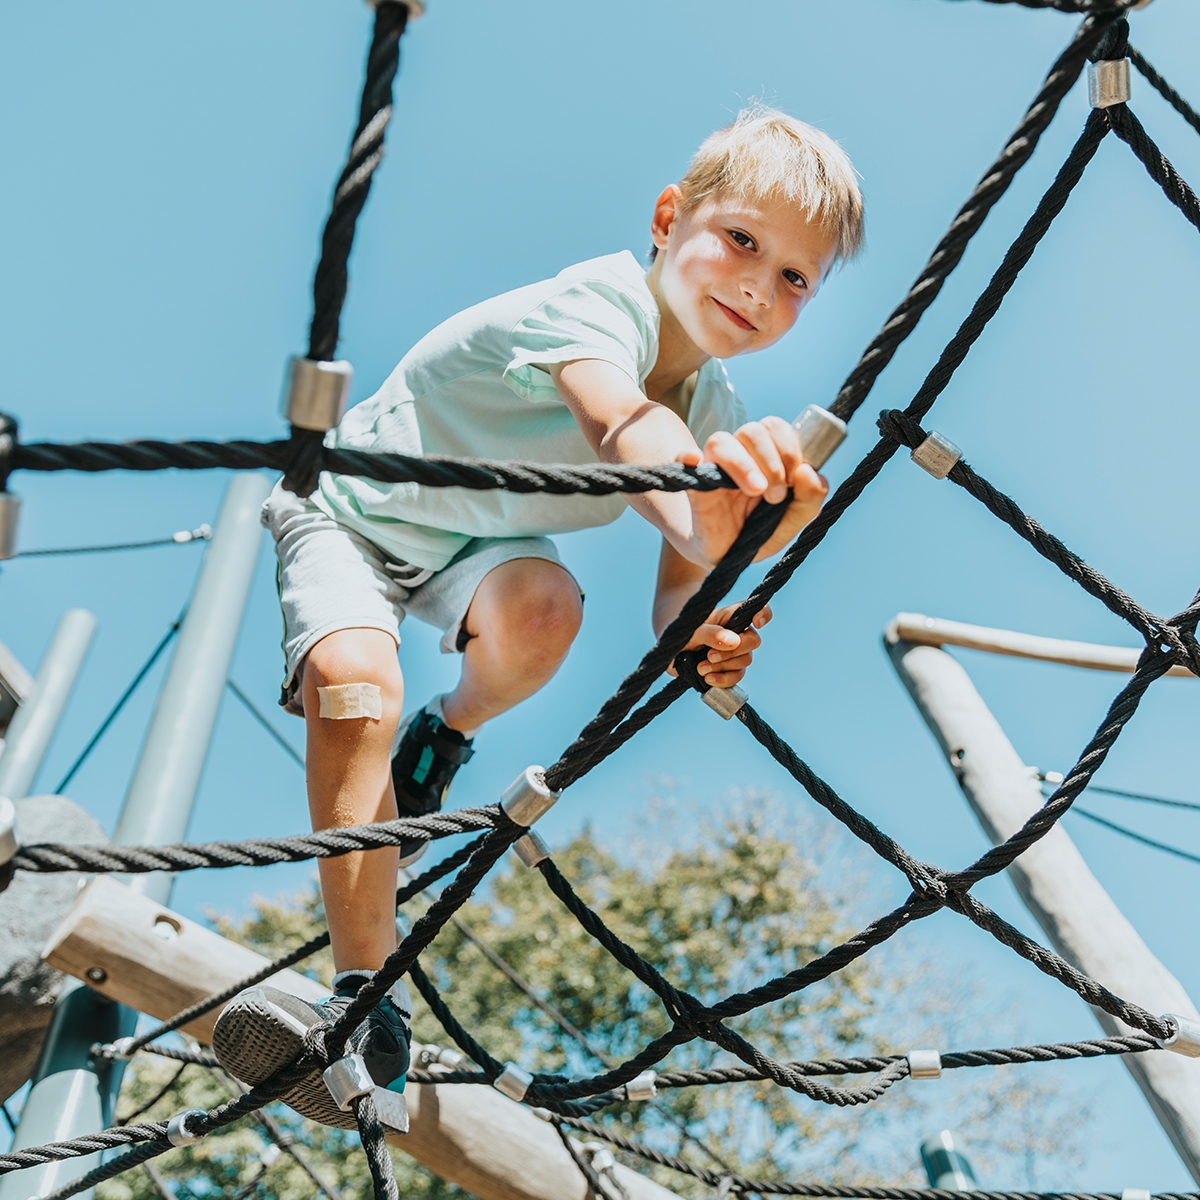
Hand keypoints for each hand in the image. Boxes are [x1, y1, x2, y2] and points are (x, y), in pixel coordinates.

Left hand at [668, 602, 772, 688]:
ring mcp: (735, 653)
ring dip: (723, 667)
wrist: (669, 646)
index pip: (758, 609)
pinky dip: (723, 680)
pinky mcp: (728, 670)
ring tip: (700, 667)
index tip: (756, 623)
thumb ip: (710, 633)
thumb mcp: (692, 629)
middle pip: (753, 641)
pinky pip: (736, 677)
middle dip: (733, 651)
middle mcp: (738, 633)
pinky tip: (708, 679)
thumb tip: (734, 641)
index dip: (763, 614)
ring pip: (745, 661)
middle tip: (709, 655)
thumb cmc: (682, 630)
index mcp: (732, 616)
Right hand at [678, 417, 827, 565]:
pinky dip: (687, 456)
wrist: (727, 558)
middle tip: (777, 496)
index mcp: (766, 455)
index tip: (796, 480)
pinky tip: (694, 460)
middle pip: (753, 430)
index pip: (776, 428)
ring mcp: (713, 468)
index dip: (789, 448)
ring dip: (743, 464)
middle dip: (772, 460)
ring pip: (721, 441)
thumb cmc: (759, 532)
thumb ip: (811, 498)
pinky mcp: (693, 485)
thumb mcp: (794, 520)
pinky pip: (683, 460)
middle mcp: (739, 454)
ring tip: (757, 490)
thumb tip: (808, 471)